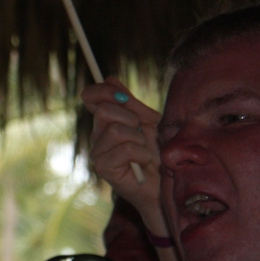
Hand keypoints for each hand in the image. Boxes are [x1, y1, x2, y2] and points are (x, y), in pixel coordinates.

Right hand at [81, 78, 163, 227]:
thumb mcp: (148, 121)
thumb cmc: (160, 152)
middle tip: (142, 134)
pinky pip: (123, 149)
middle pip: (105, 111)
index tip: (124, 98)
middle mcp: (97, 136)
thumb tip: (109, 78)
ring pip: (114, 130)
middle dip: (131, 119)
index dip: (103, 91)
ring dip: (138, 139)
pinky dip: (141, 154)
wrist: (167, 182)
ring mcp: (98, 154)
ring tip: (144, 151)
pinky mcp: (104, 169)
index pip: (91, 96)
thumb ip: (130, 102)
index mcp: (106, 121)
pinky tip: (143, 163)